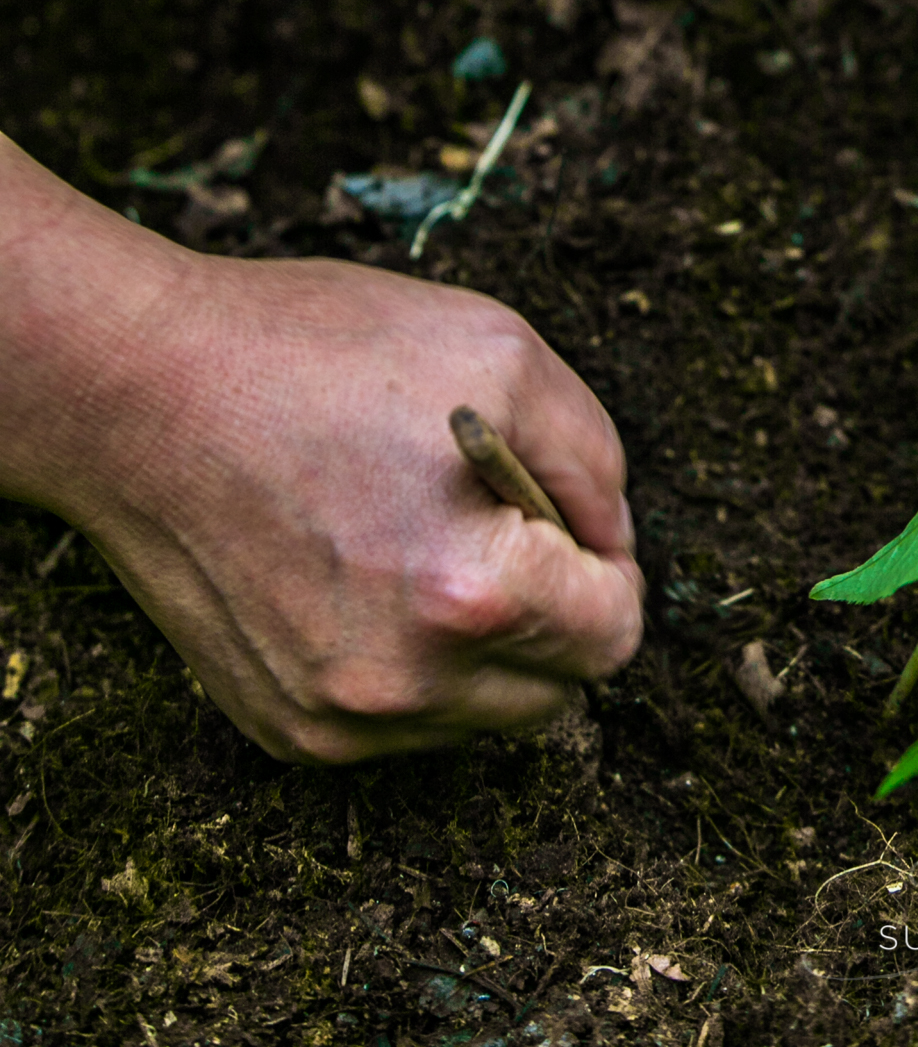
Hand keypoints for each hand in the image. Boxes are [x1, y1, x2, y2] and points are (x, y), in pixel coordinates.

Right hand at [0, 137, 641, 761]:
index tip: (571, 531)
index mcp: (472, 595)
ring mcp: (335, 717)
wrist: (136, 389)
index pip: (614, 639)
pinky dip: (413, 668)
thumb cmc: (317, 356)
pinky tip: (367, 582)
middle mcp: (404, 682)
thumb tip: (613, 548)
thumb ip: (597, 468)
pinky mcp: (284, 727)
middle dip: (555, 618)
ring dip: (486, 650)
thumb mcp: (508, 360)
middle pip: (557, 692)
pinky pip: (402, 724)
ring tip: (424, 548)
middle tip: (500, 532)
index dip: (610, 574)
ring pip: (481, 716)